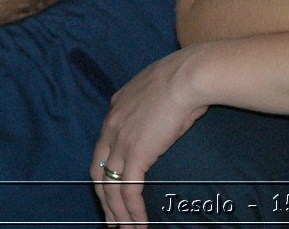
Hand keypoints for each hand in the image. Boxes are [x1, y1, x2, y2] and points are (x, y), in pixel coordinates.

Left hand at [93, 48, 208, 225]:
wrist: (189, 76)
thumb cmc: (184, 76)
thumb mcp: (158, 86)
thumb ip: (150, 102)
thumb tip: (163, 109)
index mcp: (116, 109)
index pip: (102, 148)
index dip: (104, 171)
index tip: (111, 188)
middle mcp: (112, 126)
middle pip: (98, 172)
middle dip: (104, 199)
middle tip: (112, 219)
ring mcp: (121, 141)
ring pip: (112, 187)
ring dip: (118, 213)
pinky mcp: (136, 154)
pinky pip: (130, 191)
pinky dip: (133, 211)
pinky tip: (140, 224)